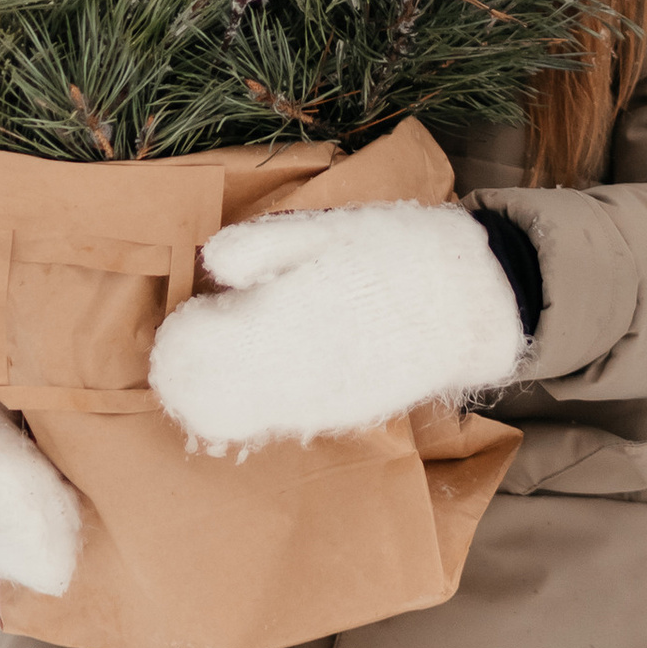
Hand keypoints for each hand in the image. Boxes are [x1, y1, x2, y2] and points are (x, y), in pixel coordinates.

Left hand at [148, 201, 525, 452]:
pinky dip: (251, 401)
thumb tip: (209, 266)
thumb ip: (260, 246)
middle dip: (185, 373)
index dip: (177, 338)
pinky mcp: (336, 414)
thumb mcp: (326, 227)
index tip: (189, 309)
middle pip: (205, 398)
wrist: (469, 301)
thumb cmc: (394, 252)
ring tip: (226, 349)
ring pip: (234, 420)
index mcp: (282, 316)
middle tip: (198, 333)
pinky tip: (262, 368)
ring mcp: (314, 402)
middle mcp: (290, 373)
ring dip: (213, 393)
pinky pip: (273, 420)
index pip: (196, 353)